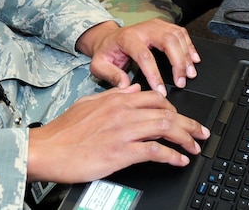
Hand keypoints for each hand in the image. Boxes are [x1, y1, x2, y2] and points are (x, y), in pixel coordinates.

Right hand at [26, 84, 209, 183]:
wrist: (47, 150)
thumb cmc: (63, 131)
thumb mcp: (88, 103)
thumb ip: (113, 95)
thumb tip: (132, 88)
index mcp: (116, 99)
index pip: (154, 97)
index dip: (174, 108)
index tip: (183, 117)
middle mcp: (123, 112)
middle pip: (166, 113)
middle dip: (189, 124)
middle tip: (201, 133)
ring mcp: (124, 131)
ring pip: (165, 128)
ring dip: (186, 138)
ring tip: (196, 147)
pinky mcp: (122, 152)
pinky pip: (155, 151)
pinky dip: (172, 155)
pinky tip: (180, 160)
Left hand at [76, 20, 200, 94]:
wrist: (108, 38)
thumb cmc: (106, 53)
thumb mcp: (99, 66)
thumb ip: (111, 75)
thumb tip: (126, 86)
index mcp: (127, 38)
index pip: (145, 56)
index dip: (155, 74)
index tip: (161, 91)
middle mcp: (143, 29)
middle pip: (167, 41)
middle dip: (178, 62)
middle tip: (182, 82)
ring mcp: (154, 25)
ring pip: (176, 35)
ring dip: (186, 55)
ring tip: (190, 74)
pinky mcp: (162, 26)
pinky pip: (180, 32)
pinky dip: (189, 46)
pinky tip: (194, 59)